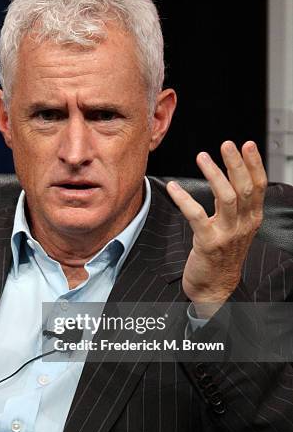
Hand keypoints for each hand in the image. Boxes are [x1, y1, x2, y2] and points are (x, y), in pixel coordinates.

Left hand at [166, 141, 266, 317]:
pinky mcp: (208, 243)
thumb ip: (235, 204)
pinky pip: (196, 216)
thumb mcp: (236, 227)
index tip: (247, 145)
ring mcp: (227, 234)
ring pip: (226, 198)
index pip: (259, 186)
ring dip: (214, 175)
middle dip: (236, 164)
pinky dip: (184, 199)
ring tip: (202, 157)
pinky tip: (174, 187)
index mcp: (252, 219)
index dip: (254, 164)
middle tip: (227, 144)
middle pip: (244, 188)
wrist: (215, 287)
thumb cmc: (222, 254)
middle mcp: (243, 225)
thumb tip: (230, 175)